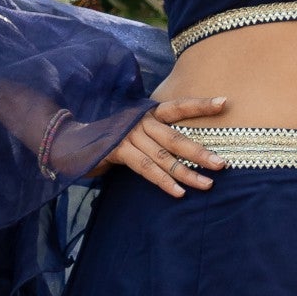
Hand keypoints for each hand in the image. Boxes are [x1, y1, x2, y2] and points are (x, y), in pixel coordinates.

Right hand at [89, 94, 228, 196]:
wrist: (71, 139)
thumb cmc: (111, 136)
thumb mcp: (136, 130)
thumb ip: (157, 135)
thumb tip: (189, 150)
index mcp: (148, 112)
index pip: (178, 107)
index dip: (201, 105)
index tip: (225, 102)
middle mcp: (140, 121)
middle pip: (176, 137)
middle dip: (200, 151)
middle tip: (222, 164)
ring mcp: (128, 135)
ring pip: (163, 156)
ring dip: (187, 172)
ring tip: (207, 184)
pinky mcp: (117, 150)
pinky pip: (145, 168)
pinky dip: (163, 181)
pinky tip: (179, 192)